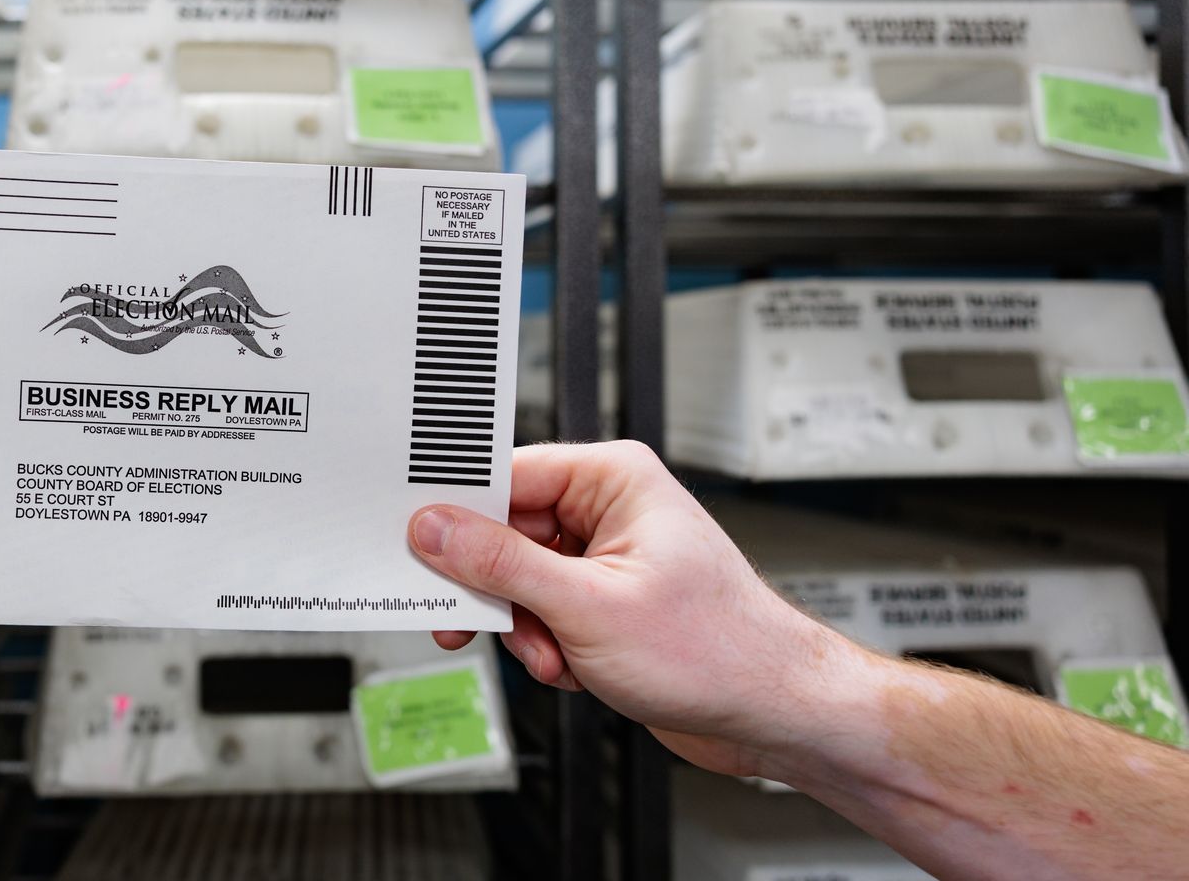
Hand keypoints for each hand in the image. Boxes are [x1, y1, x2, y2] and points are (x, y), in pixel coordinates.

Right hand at [409, 441, 866, 776]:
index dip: (458, 514)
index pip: (506, 476)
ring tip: (556, 657)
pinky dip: (547, 646)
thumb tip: (437, 529)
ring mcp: (608, 558)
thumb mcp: (587, 607)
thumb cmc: (719, 651)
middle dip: (499, 592)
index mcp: (613, 478)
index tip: (418, 545)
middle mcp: (610, 509)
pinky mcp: (606, 601)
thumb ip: (502, 564)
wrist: (773, 714)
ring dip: (525, 629)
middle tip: (473, 619)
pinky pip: (543, 612)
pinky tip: (576, 668)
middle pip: (504, 533)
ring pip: (519, 581)